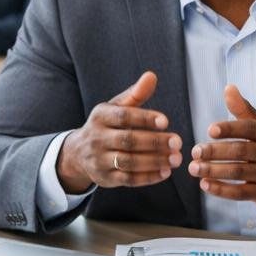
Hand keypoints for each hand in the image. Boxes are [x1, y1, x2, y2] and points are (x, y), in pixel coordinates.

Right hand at [56, 71, 183, 193]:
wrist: (78, 153)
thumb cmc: (106, 126)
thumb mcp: (116, 108)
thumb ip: (135, 94)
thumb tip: (151, 76)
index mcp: (100, 116)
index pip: (123, 116)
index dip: (145, 118)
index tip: (166, 121)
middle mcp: (97, 138)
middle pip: (128, 140)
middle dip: (154, 142)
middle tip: (177, 142)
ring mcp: (99, 160)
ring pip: (128, 162)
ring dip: (155, 161)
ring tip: (176, 158)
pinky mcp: (105, 178)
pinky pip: (128, 180)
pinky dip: (148, 177)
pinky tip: (166, 172)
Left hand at [187, 85, 255, 207]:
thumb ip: (244, 109)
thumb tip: (228, 88)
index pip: (249, 129)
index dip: (230, 129)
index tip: (210, 130)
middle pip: (241, 151)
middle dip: (215, 151)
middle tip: (195, 151)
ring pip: (239, 173)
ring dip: (214, 171)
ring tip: (194, 168)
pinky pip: (240, 193)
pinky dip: (221, 190)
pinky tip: (205, 184)